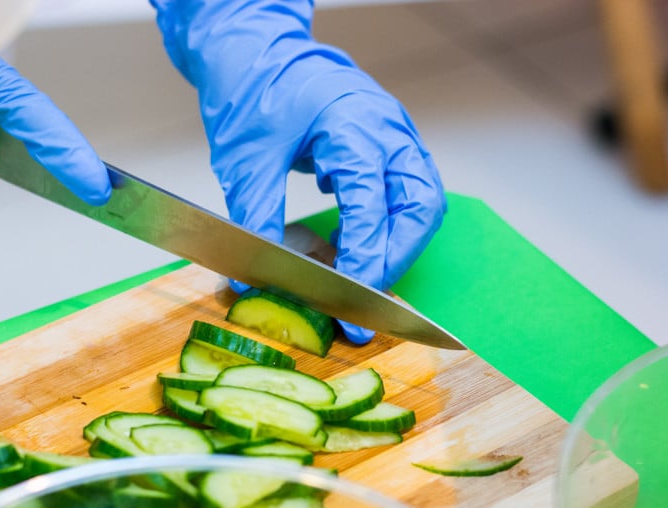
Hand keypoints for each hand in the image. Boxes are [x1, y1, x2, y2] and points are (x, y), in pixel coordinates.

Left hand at [152, 0, 445, 342]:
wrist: (256, 50)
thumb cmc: (252, 88)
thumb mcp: (245, 157)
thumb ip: (256, 216)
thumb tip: (255, 276)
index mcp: (352, 123)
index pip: (374, 202)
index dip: (365, 255)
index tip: (346, 294)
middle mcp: (386, 128)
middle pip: (420, 206)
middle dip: (395, 258)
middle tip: (363, 298)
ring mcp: (393, 134)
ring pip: (422, 202)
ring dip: (399, 245)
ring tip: (362, 279)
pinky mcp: (387, 145)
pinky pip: (405, 193)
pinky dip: (388, 227)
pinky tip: (355, 247)